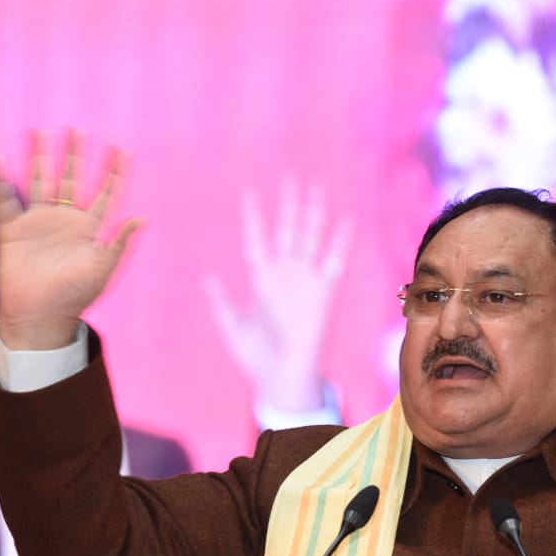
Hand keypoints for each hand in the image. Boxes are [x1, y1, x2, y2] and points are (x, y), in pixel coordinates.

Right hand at [0, 131, 140, 349]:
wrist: (39, 316)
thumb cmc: (75, 297)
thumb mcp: (103, 270)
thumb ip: (119, 244)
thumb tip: (142, 218)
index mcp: (88, 228)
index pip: (105, 194)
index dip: (114, 173)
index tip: (122, 150)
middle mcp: (63, 219)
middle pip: (70, 179)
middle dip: (75, 155)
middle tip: (78, 130)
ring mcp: (36, 222)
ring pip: (39, 181)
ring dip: (40, 157)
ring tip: (41, 132)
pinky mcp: (10, 230)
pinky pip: (1, 200)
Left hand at [203, 178, 350, 410]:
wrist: (283, 379)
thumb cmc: (255, 358)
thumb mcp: (232, 327)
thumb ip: (222, 303)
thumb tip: (208, 278)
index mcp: (262, 280)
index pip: (258, 239)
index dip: (255, 217)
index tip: (251, 192)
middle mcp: (285, 274)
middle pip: (288, 230)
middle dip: (290, 203)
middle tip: (292, 175)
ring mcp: (306, 280)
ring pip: (311, 237)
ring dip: (314, 212)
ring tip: (316, 185)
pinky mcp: (325, 291)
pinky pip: (336, 260)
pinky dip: (341, 240)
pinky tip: (346, 218)